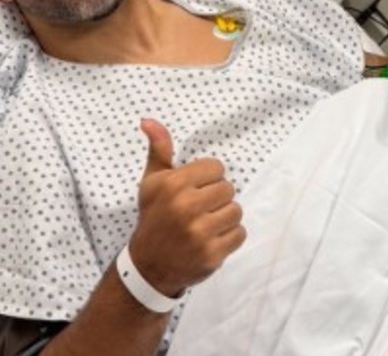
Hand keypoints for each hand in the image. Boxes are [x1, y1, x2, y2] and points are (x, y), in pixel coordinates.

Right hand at [127, 118, 246, 297]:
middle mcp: (186, 207)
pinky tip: (211, 239)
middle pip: (228, 189)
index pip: (216, 167)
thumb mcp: (152, 182)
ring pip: (236, 211)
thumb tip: (148, 120)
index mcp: (173, 185)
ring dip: (225, 218)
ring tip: (205, 224)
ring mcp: (199, 233)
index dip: (207, 178)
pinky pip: (240, 234)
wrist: (149, 266)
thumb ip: (159, 150)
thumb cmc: (154, 218)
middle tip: (199, 210)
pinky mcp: (212, 254)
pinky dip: (229, 237)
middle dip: (216, 198)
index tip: (193, 191)